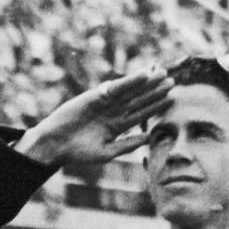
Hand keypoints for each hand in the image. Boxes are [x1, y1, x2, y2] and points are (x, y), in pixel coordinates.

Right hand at [16, 69, 174, 170]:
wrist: (55, 145)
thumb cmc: (77, 153)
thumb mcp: (107, 152)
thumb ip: (127, 145)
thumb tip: (148, 138)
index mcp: (116, 127)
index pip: (140, 115)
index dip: (155, 106)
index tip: (172, 99)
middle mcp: (112, 113)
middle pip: (138, 100)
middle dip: (155, 91)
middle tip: (172, 81)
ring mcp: (105, 103)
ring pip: (131, 91)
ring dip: (147, 82)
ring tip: (163, 74)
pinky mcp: (97, 96)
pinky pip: (117, 87)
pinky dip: (131, 81)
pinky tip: (145, 75)